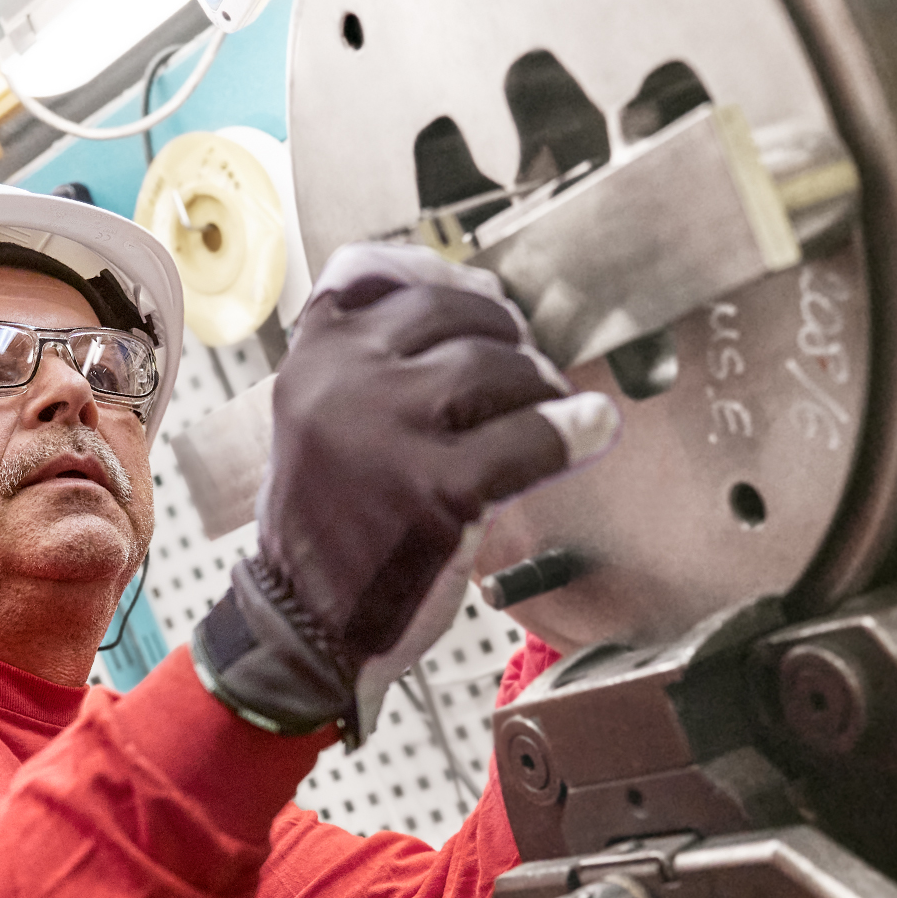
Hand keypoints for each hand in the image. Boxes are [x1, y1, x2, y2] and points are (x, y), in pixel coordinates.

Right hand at [192, 244, 616, 739]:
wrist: (306, 626)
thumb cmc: (330, 524)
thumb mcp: (320, 419)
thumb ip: (372, 360)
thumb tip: (481, 299)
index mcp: (311, 359)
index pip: (376, 271)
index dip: (441, 277)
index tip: (481, 298)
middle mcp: (343, 383)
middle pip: (455, 313)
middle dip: (504, 336)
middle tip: (524, 371)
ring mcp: (389, 434)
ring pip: (498, 369)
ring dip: (539, 386)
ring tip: (549, 410)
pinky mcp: (438, 492)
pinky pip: (532, 438)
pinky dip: (573, 430)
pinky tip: (590, 428)